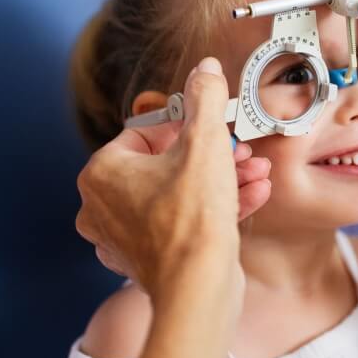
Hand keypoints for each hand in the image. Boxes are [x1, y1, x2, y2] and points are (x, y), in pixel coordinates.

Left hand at [75, 58, 270, 289]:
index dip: (189, 128)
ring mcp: (122, 237)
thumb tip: (203, 69)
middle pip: (166, 165)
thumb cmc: (193, 219)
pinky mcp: (147, 261)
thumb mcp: (205, 143)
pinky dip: (213, 210)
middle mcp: (102, 206)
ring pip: (178, 195)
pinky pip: (181, 223)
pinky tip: (252, 196)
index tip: (216, 130)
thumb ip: (204, 99)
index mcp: (101, 172)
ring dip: (221, 182)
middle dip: (213, 157)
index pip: (146, 133)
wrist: (199, 289)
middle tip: (242, 152)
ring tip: (255, 174)